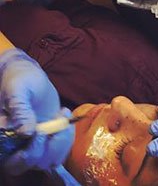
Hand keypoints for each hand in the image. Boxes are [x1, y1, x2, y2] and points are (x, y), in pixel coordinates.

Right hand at [0, 49, 74, 174]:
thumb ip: (20, 110)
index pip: (16, 162)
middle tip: (59, 118)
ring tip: (63, 113)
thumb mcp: (18, 90)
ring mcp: (32, 145)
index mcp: (3, 140)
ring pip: (51, 159)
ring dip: (63, 139)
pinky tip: (64, 114)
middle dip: (53, 145)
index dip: (31, 152)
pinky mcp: (45, 139)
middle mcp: (16, 148)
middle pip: (36, 163)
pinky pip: (59, 149)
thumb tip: (26, 133)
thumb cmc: (19, 80)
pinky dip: (67, 136)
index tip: (41, 132)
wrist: (28, 77)